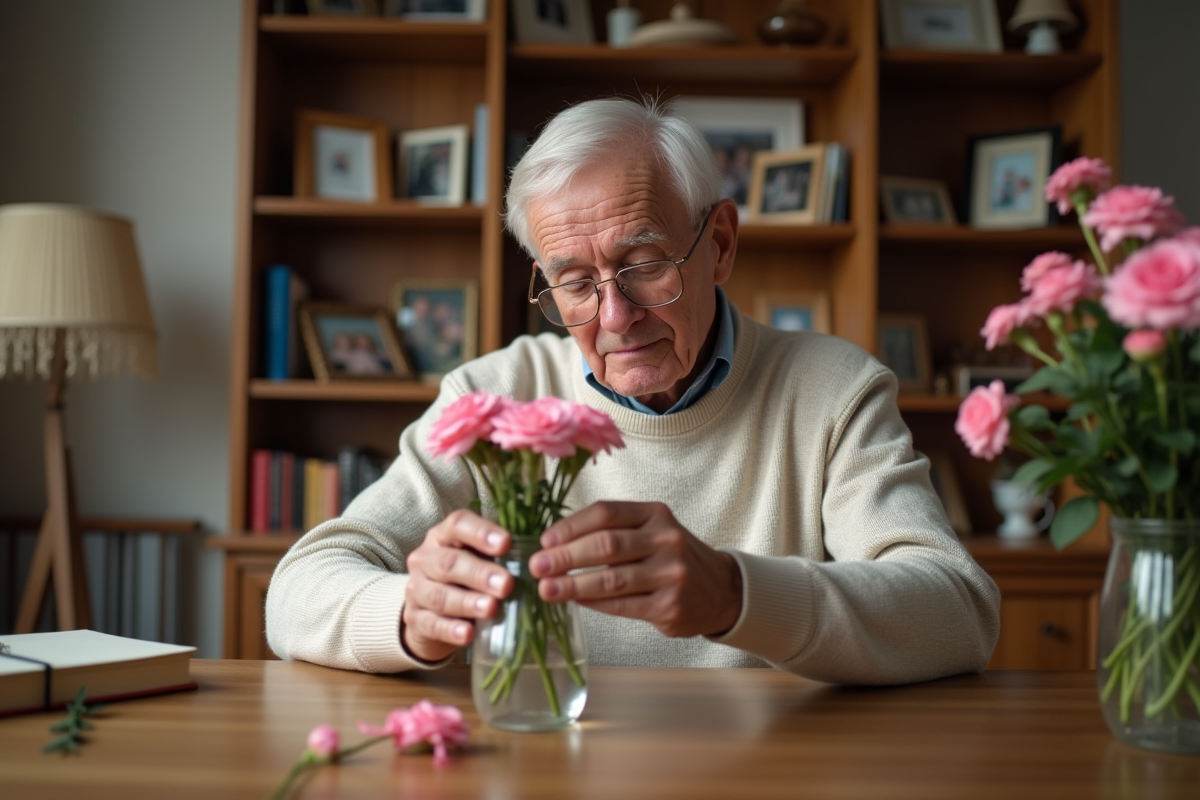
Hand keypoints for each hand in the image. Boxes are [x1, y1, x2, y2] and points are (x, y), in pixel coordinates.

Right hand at [401, 510, 513, 662]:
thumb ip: (500, 555)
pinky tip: (468, 634)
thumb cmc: (464, 578)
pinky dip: (450, 630)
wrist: (432, 611)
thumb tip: (539, 558)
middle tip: (506, 584)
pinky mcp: (415, 619)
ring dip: (467, 602)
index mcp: (443, 536)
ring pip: (439, 595)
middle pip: (449, 562)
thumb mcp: (479, 559)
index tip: (507, 543)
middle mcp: (425, 559)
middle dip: (480, 574)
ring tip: (490, 609)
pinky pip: (431, 624)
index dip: (481, 532)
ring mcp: (416, 590)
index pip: (458, 525)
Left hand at [529, 501, 742, 637]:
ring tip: (547, 589)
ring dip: (573, 585)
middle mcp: (666, 540)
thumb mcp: (651, 531)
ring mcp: (671, 574)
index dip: (570, 527)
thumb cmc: (672, 557)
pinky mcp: (670, 607)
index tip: (544, 540)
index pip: (605, 513)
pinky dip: (594, 603)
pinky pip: (622, 605)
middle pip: (606, 545)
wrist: (721, 590)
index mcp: (655, 514)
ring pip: (611, 579)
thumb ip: (613, 532)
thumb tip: (556, 545)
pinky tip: (576, 601)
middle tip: (537, 566)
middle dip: (566, 556)